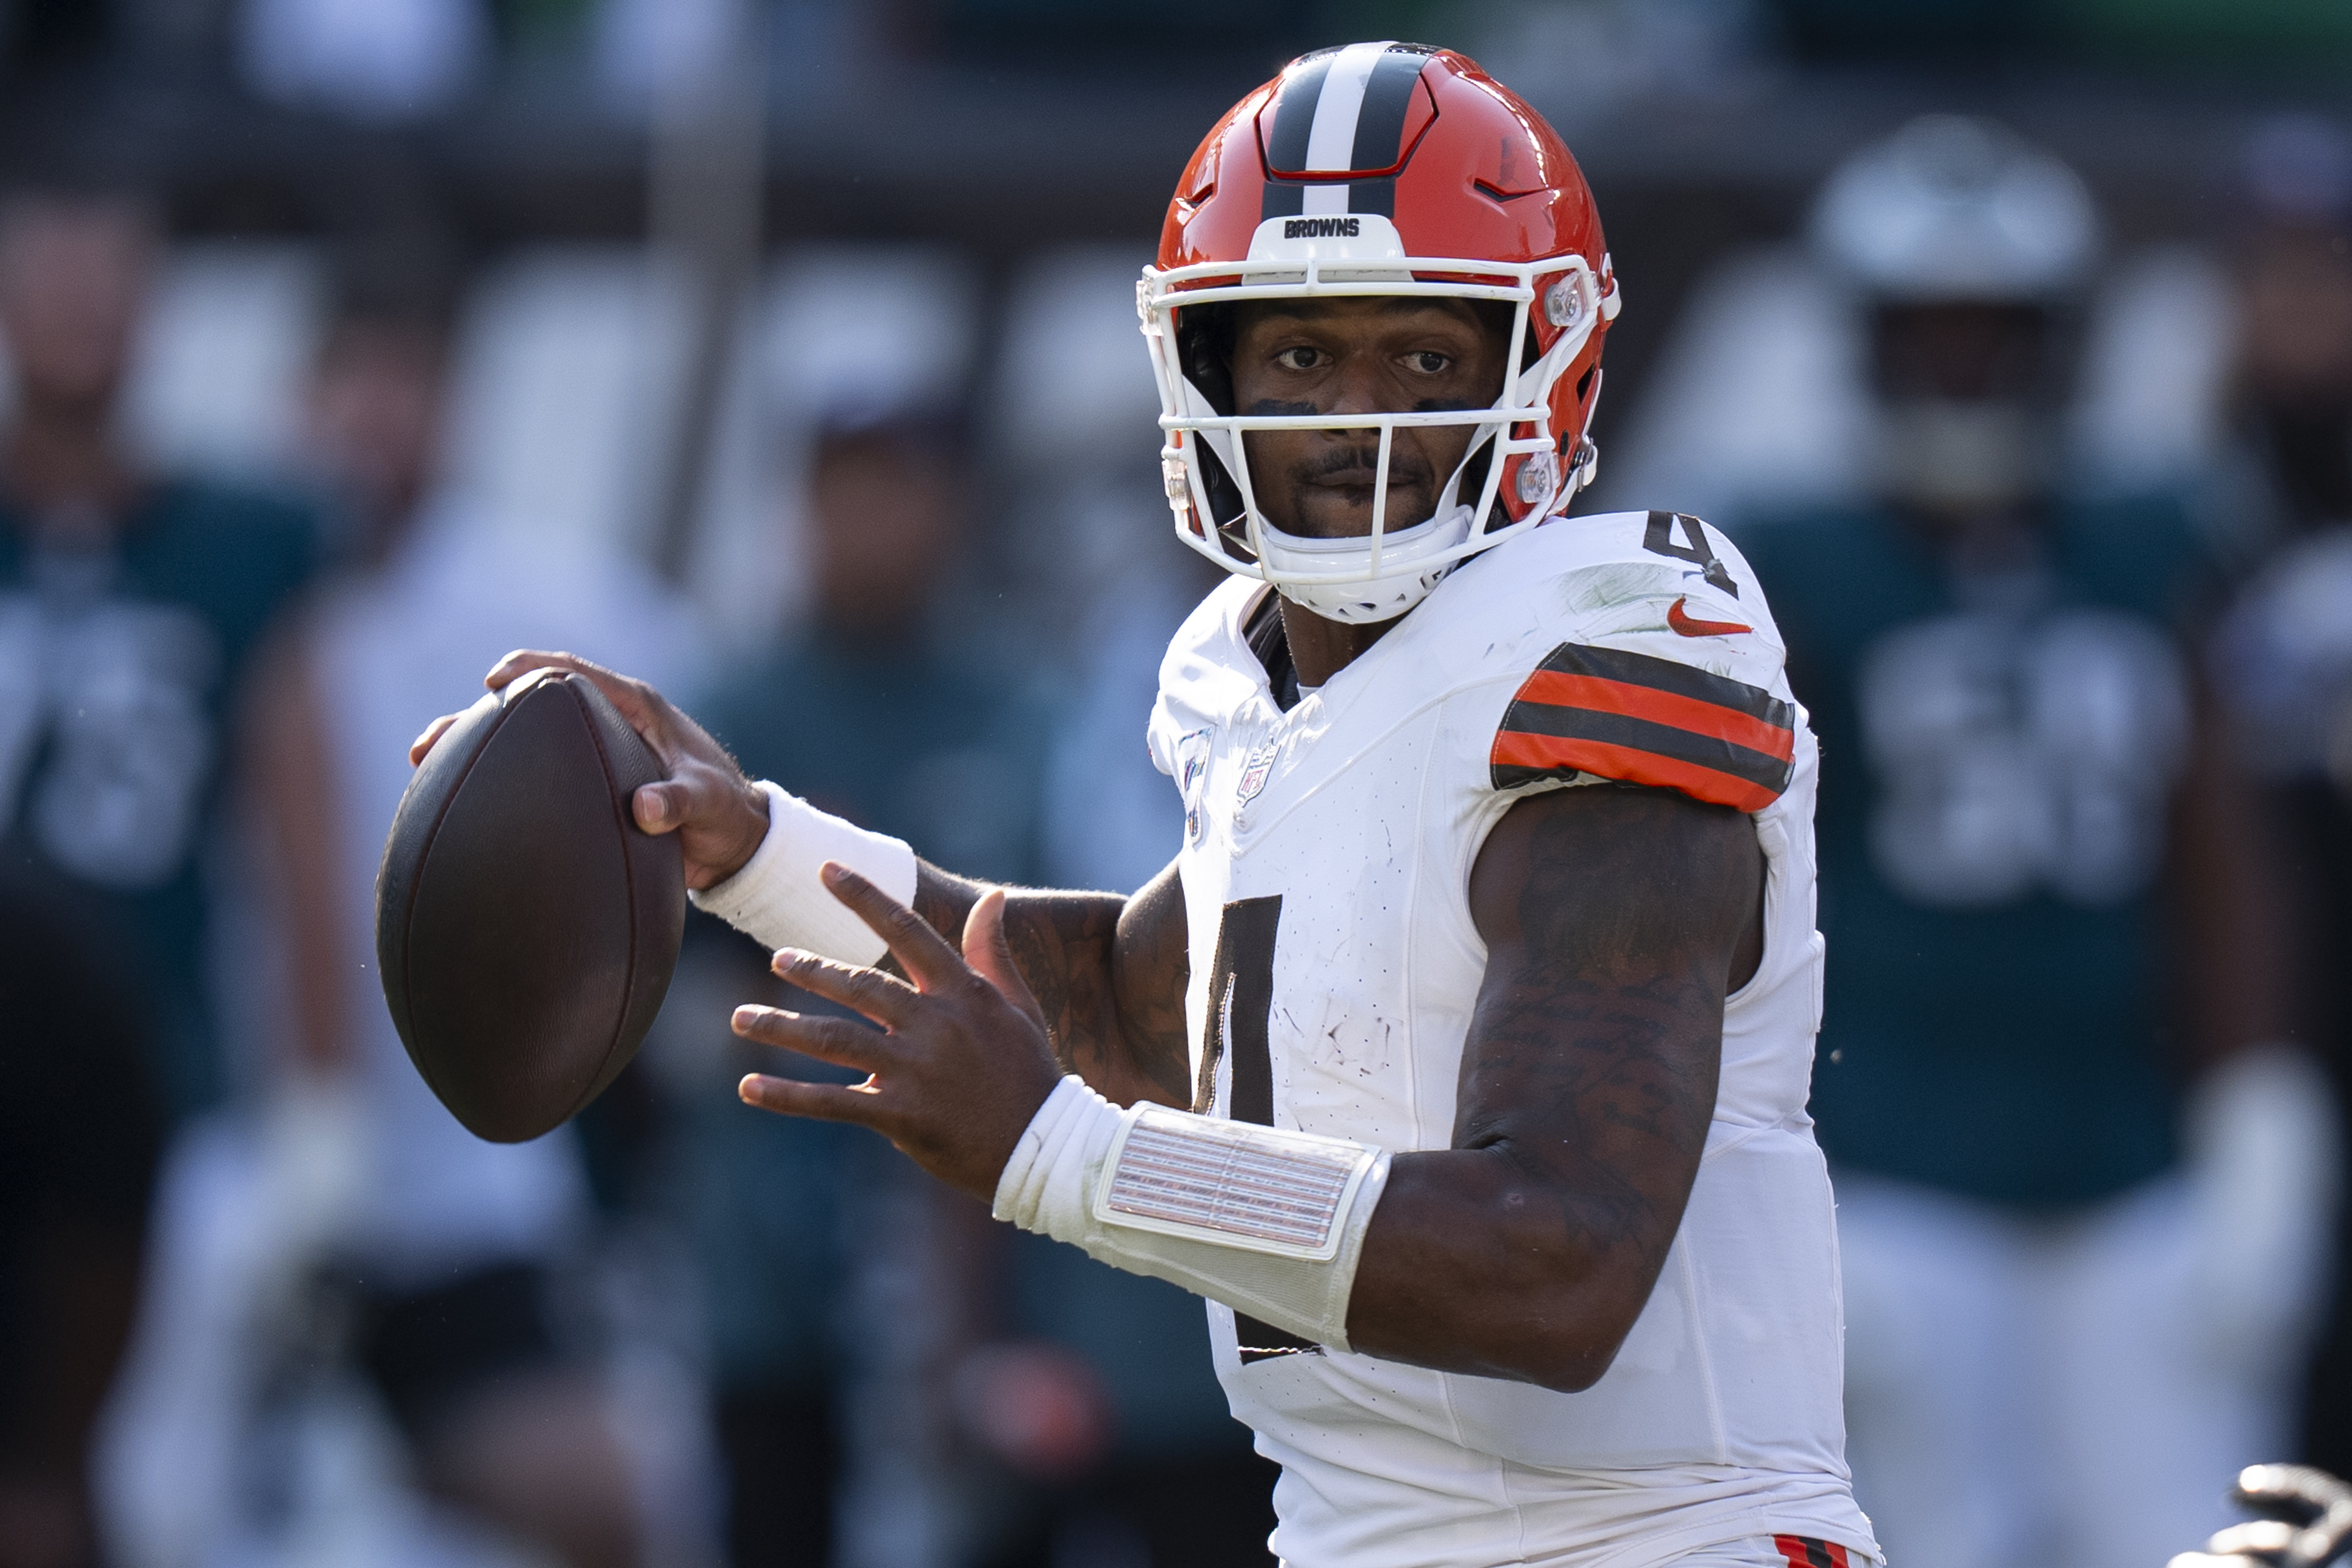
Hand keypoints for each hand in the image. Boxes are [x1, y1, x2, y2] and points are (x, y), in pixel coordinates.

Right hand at [408, 649, 769, 889]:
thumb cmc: (724, 813)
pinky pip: (532, 775)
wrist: (733, 840)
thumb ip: (680, 802)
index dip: (532, 668)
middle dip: (478, 716)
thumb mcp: (709, 805)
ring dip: (475, 750)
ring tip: (422, 767)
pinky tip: (456, 808)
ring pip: (523, 742)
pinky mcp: (584, 784)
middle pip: (531, 707)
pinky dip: (497, 783)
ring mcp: (592, 752)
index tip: (495, 679)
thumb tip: (642, 809)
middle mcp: (607, 722)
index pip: (575, 675)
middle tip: (431, 743)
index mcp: (637, 709)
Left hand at [733, 864, 1064, 1201]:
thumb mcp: (1016, 1004)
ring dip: (781, 1028)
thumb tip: (991, 894)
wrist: (1045, 1145)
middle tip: (777, 960)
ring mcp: (915, 1070)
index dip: (864, 897)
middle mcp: (934, 1024)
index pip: (906, 930)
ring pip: (834, 1039)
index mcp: (961, 992)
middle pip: (859, 987)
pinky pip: (832, 1102)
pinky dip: (787, 1096)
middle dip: (813, 972)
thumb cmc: (1029, 1071)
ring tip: (740, 1019)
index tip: (826, 869)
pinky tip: (750, 1088)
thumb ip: (991, 950)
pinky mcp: (901, 1115)